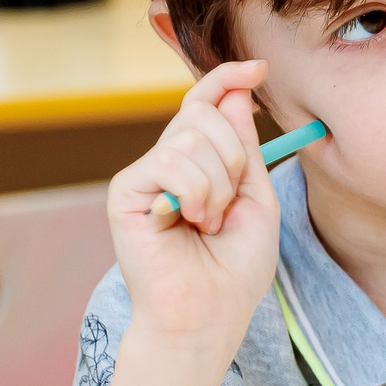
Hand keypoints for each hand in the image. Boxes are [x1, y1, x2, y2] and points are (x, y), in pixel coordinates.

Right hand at [109, 61, 280, 347]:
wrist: (208, 315)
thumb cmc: (233, 269)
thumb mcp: (255, 198)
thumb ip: (244, 146)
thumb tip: (235, 90)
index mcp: (198, 163)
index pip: (206, 104)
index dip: (227, 78)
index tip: (259, 70)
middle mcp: (167, 163)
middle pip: (203, 113)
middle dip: (233, 156)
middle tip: (228, 205)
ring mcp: (145, 175)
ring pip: (190, 137)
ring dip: (217, 184)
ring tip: (208, 223)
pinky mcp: (126, 190)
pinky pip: (169, 161)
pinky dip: (194, 193)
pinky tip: (188, 223)